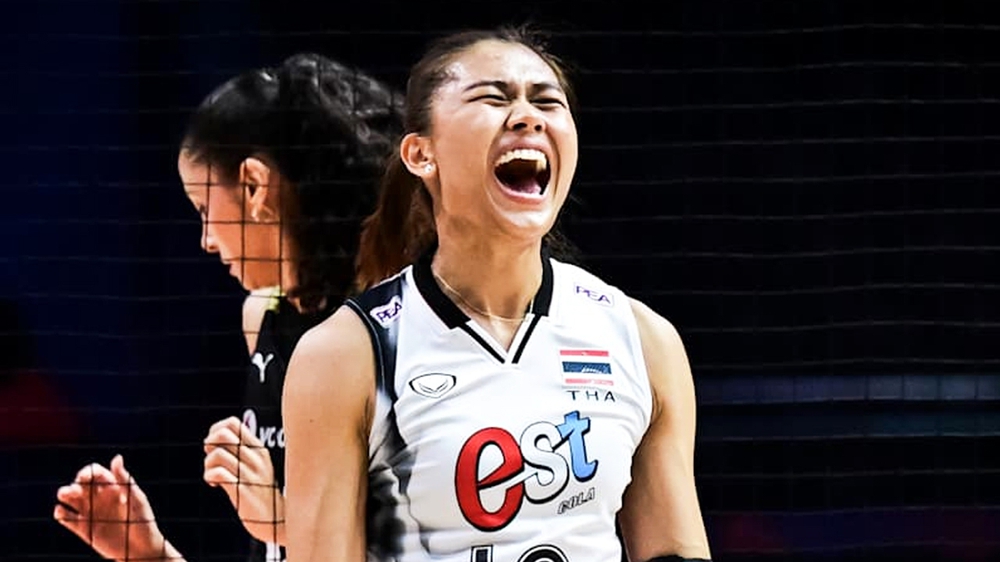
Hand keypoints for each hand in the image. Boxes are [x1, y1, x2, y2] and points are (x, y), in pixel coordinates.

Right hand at [53, 455, 180, 560]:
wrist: (140, 550)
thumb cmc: (143, 521)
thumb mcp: (136, 499)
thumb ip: (124, 479)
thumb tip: (116, 457)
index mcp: (112, 487)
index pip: (94, 473)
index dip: (87, 472)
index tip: (85, 478)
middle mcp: (99, 498)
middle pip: (80, 485)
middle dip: (74, 484)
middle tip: (75, 490)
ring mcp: (90, 513)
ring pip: (71, 499)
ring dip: (64, 494)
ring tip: (65, 496)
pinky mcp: (84, 529)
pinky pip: (67, 519)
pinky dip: (61, 514)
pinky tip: (61, 512)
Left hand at [203, 416, 283, 544]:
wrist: (277, 519)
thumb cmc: (260, 491)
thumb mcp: (256, 466)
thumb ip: (239, 451)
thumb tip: (212, 439)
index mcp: (258, 449)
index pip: (233, 423)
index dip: (216, 429)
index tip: (215, 445)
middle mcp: (255, 458)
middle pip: (223, 435)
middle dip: (209, 444)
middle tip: (211, 457)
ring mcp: (250, 474)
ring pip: (218, 455)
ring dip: (207, 464)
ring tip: (212, 474)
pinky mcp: (242, 491)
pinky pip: (219, 474)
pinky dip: (209, 477)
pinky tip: (214, 484)